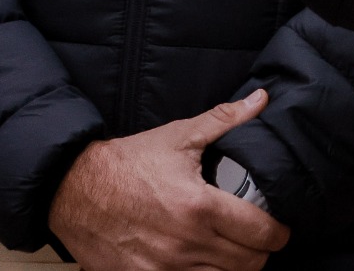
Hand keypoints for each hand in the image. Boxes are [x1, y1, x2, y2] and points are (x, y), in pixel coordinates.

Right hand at [48, 92, 290, 270]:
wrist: (72, 191)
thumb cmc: (126, 163)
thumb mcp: (179, 136)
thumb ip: (225, 120)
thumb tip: (260, 99)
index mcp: (200, 207)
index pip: (259, 232)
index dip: (278, 234)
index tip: (281, 231)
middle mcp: (185, 244)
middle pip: (246, 264)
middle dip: (260, 253)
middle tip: (260, 242)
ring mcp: (162, 268)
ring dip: (233, 270)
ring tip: (234, 254)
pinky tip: (203, 265)